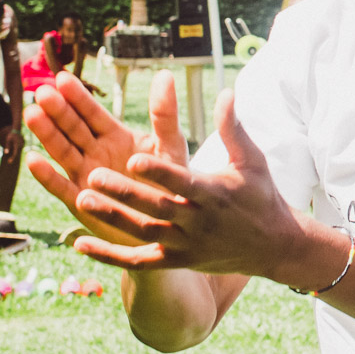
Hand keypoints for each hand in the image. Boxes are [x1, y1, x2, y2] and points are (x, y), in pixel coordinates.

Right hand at [25, 70, 187, 247]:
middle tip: (42, 92)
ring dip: (47, 134)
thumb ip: (164, 114)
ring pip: (62, 152)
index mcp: (116, 136)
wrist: (170, 224)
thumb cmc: (173, 182)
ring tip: (32, 114)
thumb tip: (164, 74)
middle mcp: (96, 153)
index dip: (78, 97)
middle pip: (73, 128)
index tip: (62, 78)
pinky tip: (34, 160)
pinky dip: (47, 176)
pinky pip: (61, 187)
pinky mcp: (81, 202)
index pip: (93, 113)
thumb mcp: (171, 146)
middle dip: (58, 111)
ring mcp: (85, 176)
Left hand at [69, 89, 301, 277]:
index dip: (158, 173)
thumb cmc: (261, 194)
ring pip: (143, 234)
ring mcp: (187, 245)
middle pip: (157, 208)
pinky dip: (109, 255)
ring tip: (81, 200)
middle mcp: (199, 221)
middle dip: (125, 193)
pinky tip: (79, 243)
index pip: (182, 182)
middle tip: (91, 175)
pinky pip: (139, 262)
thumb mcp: (252, 160)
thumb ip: (233, 127)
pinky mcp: (178, 262)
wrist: (275, 245)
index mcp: (215, 193)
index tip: (133, 158)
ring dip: (112, 219)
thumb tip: (225, 91)